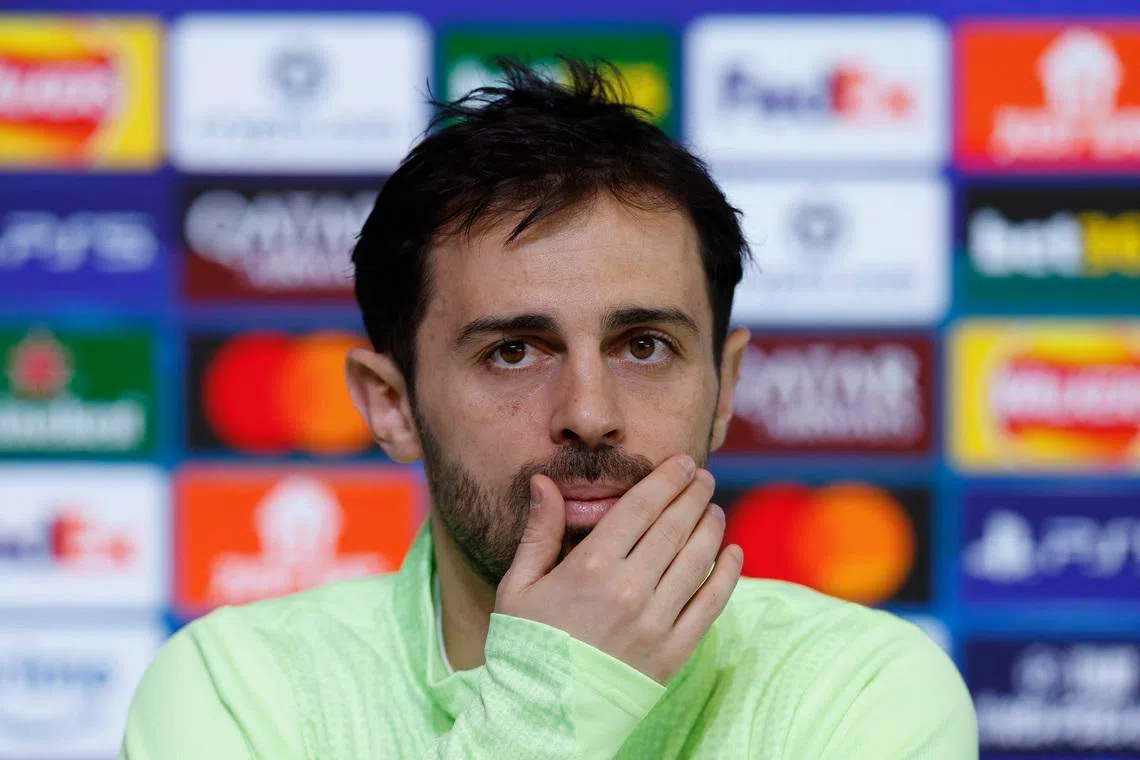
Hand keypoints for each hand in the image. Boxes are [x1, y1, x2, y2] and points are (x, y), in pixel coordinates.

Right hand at [495, 454, 743, 683]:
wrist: (543, 716)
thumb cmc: (527, 646)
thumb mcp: (518, 585)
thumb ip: (538, 531)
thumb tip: (544, 482)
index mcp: (591, 567)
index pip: (641, 507)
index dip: (667, 479)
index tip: (683, 463)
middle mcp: (629, 590)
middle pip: (675, 527)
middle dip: (694, 495)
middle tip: (704, 477)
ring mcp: (655, 623)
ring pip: (698, 560)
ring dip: (712, 527)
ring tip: (715, 509)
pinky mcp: (673, 653)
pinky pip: (711, 605)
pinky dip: (727, 575)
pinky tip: (733, 553)